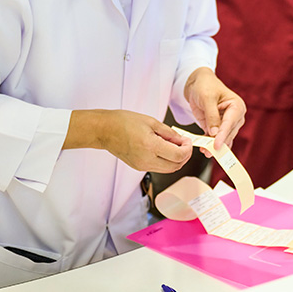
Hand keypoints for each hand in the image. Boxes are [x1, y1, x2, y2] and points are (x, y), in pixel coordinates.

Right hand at [73, 109, 193, 173]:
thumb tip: (181, 140)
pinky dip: (166, 161)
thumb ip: (169, 133)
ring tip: (173, 145)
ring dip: (176, 160)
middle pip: (176, 166)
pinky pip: (158, 168)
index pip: (179, 155)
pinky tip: (163, 149)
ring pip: (168, 169)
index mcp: (151, 147)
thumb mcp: (151, 122)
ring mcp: (142, 166)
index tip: (187, 141)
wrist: (105, 130)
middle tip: (184, 144)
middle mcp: (146, 160)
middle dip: (185, 156)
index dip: (188, 149)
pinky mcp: (138, 167)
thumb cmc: (124, 122)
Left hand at [184, 67, 245, 150]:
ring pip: (224, 138)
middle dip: (219, 143)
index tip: (216, 145)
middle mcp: (235, 116)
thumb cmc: (205, 86)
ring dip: (215, 145)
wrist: (198, 84)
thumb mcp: (207, 98)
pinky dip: (210, 144)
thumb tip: (214, 133)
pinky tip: (204, 148)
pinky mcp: (218, 127)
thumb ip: (212, 115)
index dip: (223, 135)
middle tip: (209, 152)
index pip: (230, 123)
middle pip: (229, 133)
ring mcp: (227, 123)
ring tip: (206, 152)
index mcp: (237, 106)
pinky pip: (216, 138)